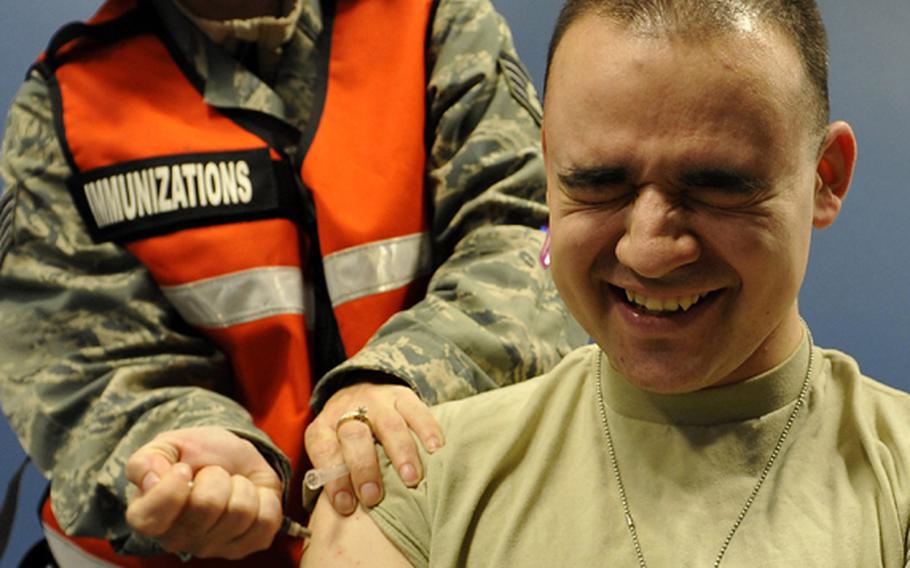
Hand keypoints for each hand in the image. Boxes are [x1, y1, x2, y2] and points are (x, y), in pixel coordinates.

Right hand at [125, 427, 283, 559]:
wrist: (232, 458)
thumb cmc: (195, 454)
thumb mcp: (167, 446)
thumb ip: (146, 461)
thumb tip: (150, 480)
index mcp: (149, 518)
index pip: (153, 517)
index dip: (172, 487)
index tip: (183, 468)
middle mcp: (178, 540)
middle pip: (206, 506)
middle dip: (216, 475)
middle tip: (213, 473)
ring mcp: (213, 547)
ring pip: (241, 511)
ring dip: (241, 485)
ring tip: (232, 484)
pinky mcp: (247, 546)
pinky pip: (266, 521)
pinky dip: (264, 497)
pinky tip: (252, 496)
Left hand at [304, 381, 443, 514]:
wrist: (357, 392)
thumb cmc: (343, 438)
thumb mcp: (329, 451)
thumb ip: (335, 475)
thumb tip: (346, 510)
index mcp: (324, 427)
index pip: (324, 451)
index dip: (334, 479)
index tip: (346, 506)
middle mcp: (349, 411)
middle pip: (354, 436)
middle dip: (365, 468)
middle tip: (374, 496)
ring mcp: (377, 402)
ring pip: (389, 425)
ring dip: (401, 453)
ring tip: (411, 479)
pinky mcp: (402, 396)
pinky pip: (417, 411)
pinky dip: (428, 431)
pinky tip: (436, 450)